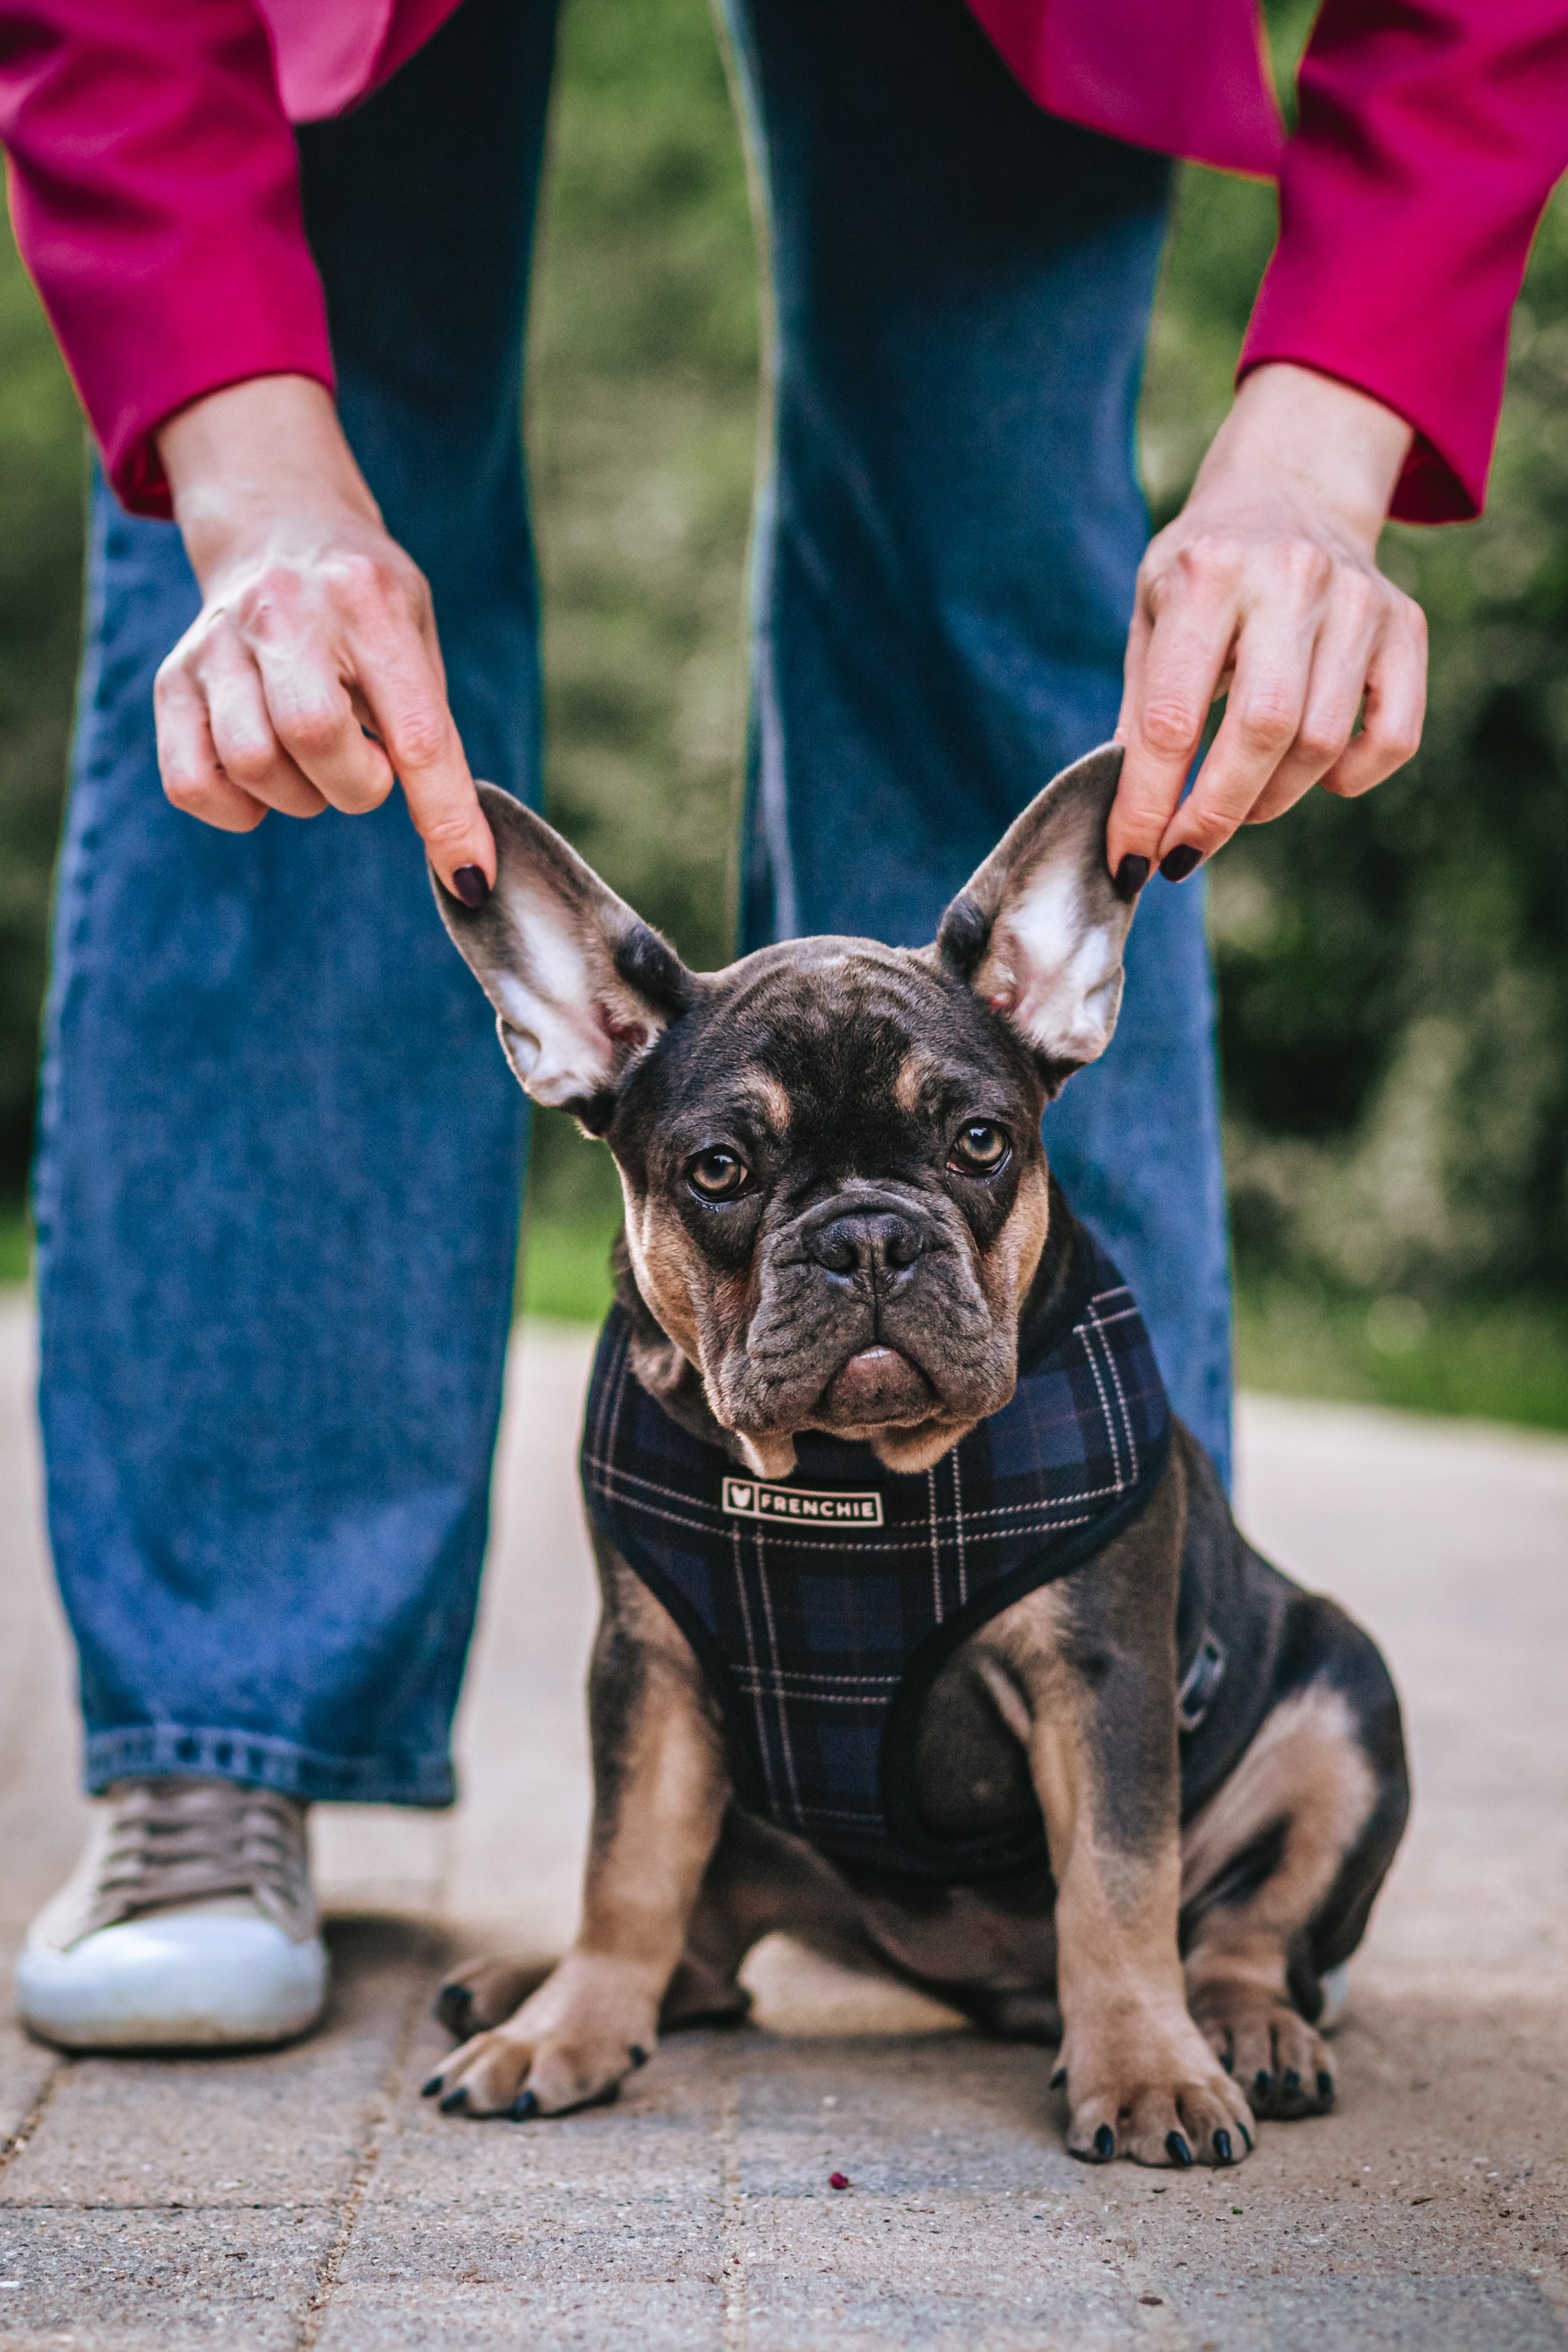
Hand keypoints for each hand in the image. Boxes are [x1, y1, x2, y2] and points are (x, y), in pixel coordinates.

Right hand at [153, 375, 493, 898]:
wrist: (278, 530)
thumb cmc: (364, 606)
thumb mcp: (415, 641)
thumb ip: (432, 738)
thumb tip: (465, 864)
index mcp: (365, 600)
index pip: (415, 731)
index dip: (446, 815)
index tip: (472, 875)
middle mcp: (282, 612)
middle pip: (314, 738)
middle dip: (355, 785)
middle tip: (364, 763)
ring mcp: (216, 644)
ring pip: (253, 764)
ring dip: (299, 794)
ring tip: (315, 759)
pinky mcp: (172, 679)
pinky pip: (191, 781)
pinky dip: (234, 807)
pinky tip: (261, 780)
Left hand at [1108, 363, 1426, 888]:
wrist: (1289, 489)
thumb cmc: (1202, 573)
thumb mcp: (1151, 618)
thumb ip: (1138, 714)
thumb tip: (1129, 828)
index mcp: (1208, 572)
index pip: (1172, 718)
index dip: (1147, 805)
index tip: (1131, 861)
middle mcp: (1290, 577)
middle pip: (1261, 734)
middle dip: (1214, 815)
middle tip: (1184, 852)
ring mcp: (1358, 599)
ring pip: (1322, 744)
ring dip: (1271, 800)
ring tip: (1237, 804)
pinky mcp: (1406, 625)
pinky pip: (1393, 738)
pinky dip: (1352, 778)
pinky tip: (1316, 774)